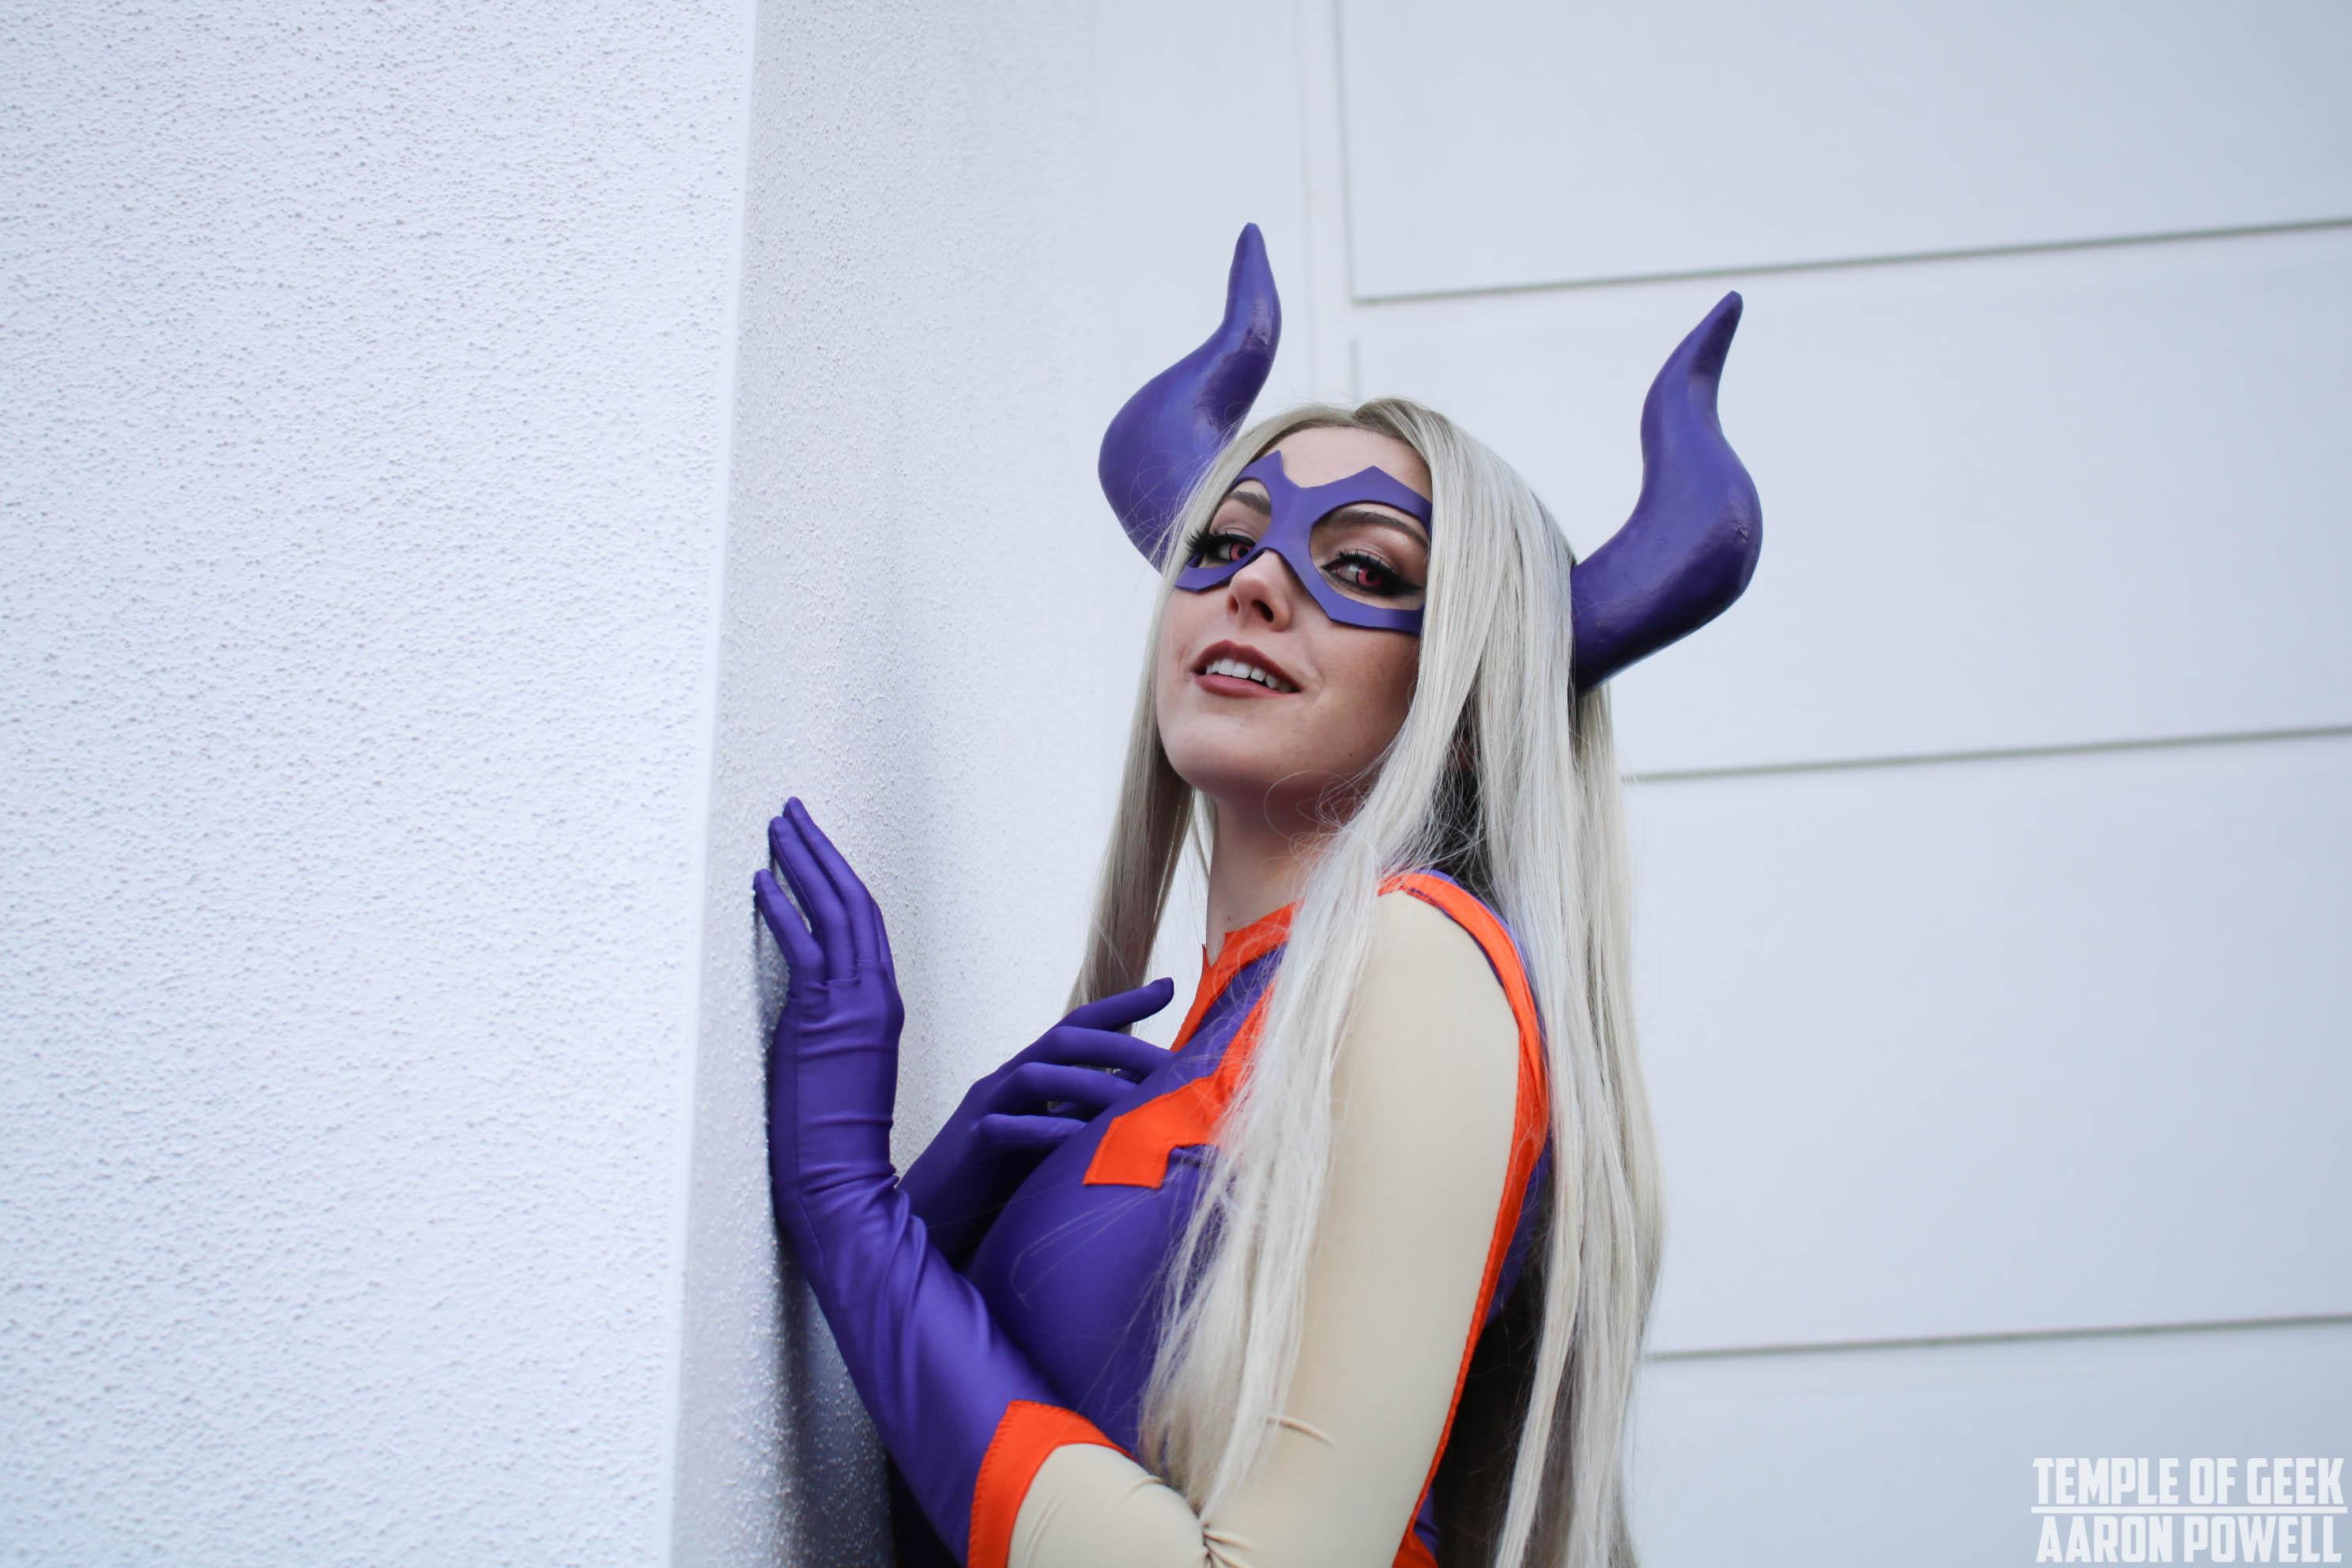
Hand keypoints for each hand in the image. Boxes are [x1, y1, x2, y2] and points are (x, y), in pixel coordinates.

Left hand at [753, 799, 904, 1260]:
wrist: (841, 1183)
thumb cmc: (836, 1142)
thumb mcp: (842, 1071)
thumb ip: (833, 1028)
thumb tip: (805, 1007)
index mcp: (883, 1006)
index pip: (865, 924)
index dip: (839, 878)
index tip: (812, 845)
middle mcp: (875, 997)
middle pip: (853, 903)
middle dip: (821, 851)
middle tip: (792, 812)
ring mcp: (853, 1007)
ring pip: (834, 914)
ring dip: (803, 865)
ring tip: (776, 829)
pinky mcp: (822, 1020)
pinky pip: (804, 950)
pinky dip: (783, 912)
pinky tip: (760, 885)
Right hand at [899, 979, 1174, 1262]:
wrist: (933, 1218)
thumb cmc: (1000, 1179)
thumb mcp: (1051, 1139)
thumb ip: (1085, 1113)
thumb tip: (1149, 1103)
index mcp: (1031, 1074)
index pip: (1080, 1026)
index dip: (1122, 1005)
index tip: (1169, 988)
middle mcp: (1008, 1080)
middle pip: (1064, 1039)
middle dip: (1120, 1045)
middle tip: (1170, 1063)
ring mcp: (986, 1108)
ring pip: (1036, 1075)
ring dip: (1090, 1083)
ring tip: (1134, 1102)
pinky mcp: (971, 1146)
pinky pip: (1006, 1128)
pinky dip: (1045, 1130)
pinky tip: (1080, 1139)